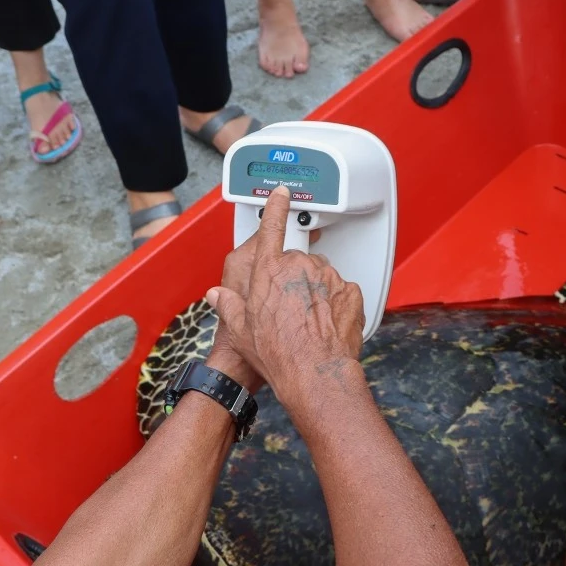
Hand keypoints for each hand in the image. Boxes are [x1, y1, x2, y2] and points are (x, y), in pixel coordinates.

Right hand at [205, 187, 363, 404]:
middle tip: (288, 307)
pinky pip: (340, 291)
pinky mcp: (349, 291)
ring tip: (307, 321)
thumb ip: (228, 305)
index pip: (272, 226)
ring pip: (320, 276)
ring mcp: (326, 277)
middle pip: (297, 260)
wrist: (313, 374)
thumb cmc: (278, 354)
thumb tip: (217, 296)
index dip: (276, 206)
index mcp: (269, 271)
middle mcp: (298, 268)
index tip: (281, 192)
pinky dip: (334, 304)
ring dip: (314, 292)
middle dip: (293, 278)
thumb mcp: (241, 330)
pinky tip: (325, 324)